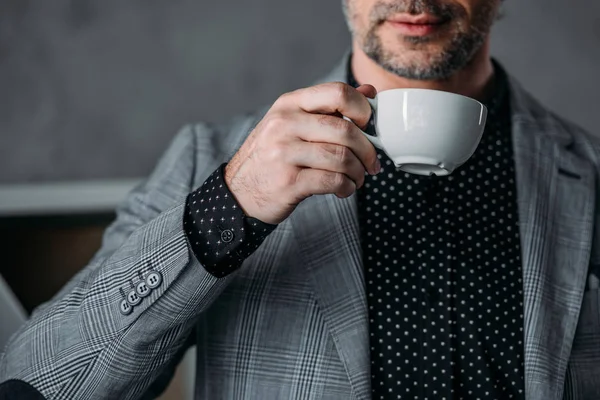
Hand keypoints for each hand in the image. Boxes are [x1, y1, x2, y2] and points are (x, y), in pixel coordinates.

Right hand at [224, 82, 380, 224]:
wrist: (239, 192)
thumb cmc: (272, 156)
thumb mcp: (293, 124)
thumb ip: (329, 107)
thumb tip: (369, 91)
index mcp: (289, 104)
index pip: (337, 92)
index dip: (362, 109)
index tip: (369, 126)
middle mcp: (284, 125)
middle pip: (345, 130)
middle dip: (367, 151)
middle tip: (372, 164)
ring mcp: (284, 154)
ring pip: (342, 158)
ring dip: (358, 172)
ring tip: (358, 179)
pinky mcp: (288, 182)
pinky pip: (332, 181)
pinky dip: (346, 187)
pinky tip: (344, 189)